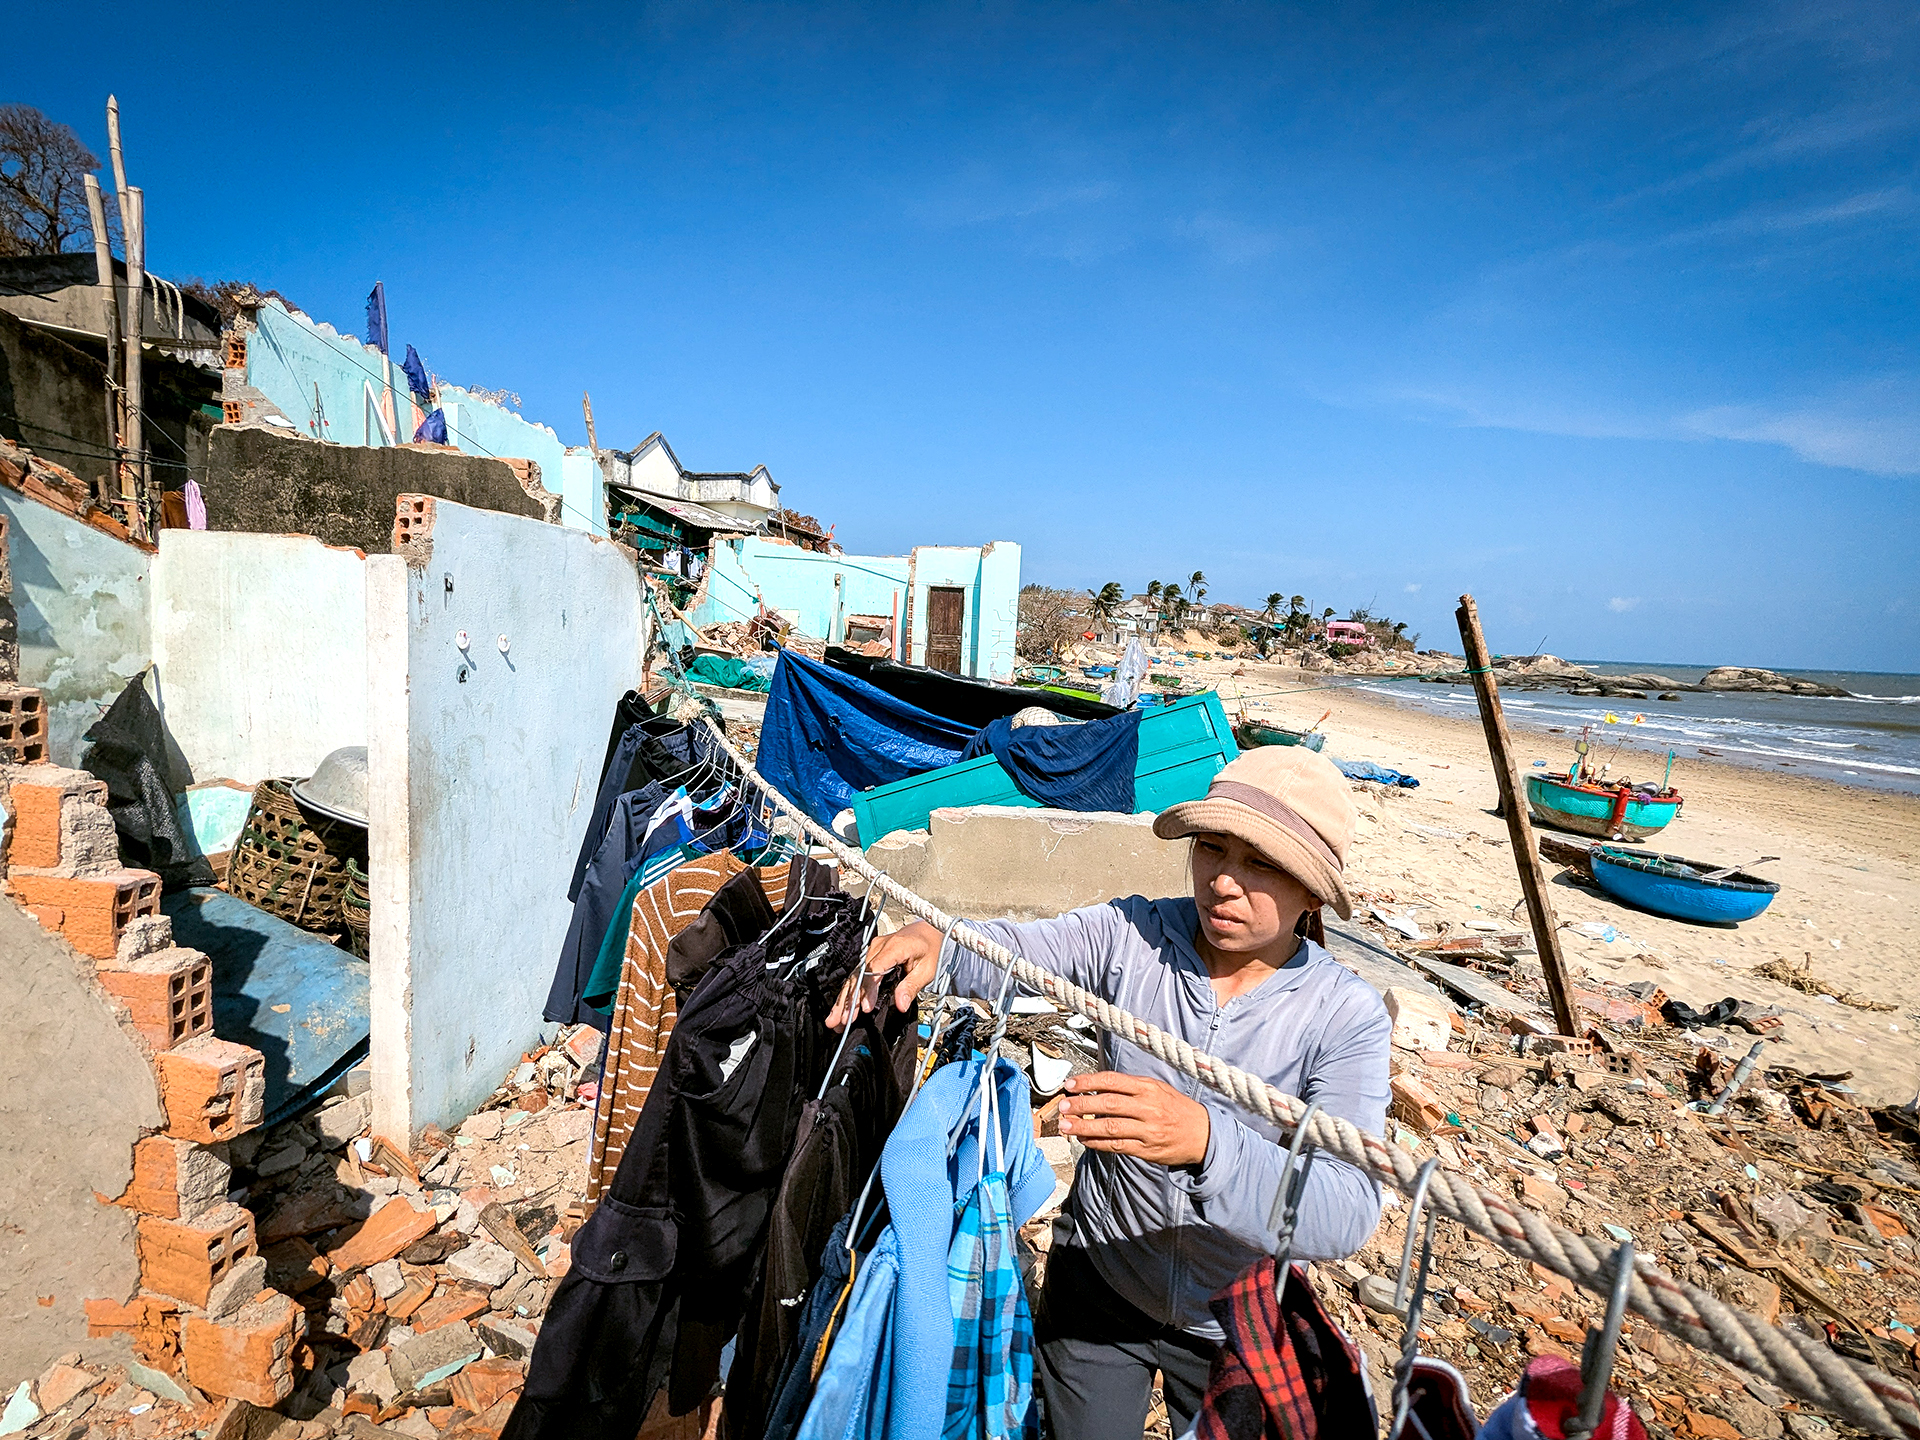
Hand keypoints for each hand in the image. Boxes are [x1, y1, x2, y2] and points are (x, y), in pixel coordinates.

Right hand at [827, 920, 944, 1029]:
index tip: (865, 1008)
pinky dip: (848, 993)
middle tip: (843, 1020)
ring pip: (854, 977)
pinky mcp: (869, 957)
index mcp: (895, 946)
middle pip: (859, 974)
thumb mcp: (928, 969)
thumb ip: (912, 986)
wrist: (929, 932)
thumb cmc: (931, 949)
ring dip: (844, 999)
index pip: (875, 968)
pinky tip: (840, 1009)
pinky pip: (857, 976)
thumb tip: (900, 1005)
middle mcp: (879, 947)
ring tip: (835, 1020)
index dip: (868, 989)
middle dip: (849, 999)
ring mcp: (872, 951)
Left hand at [1057, 1072, 1210, 1167]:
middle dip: (1081, 1104)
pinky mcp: (1147, 1150)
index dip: (1088, 1082)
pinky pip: (1117, 1146)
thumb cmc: (1176, 1108)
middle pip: (1108, 1104)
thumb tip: (1096, 1086)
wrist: (1203, 1134)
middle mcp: (1148, 1108)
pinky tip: (1084, 1139)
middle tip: (1062, 1105)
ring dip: (1084, 1126)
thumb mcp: (1157, 1089)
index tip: (1069, 1084)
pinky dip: (1097, 1143)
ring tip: (1066, 1125)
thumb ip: (1129, 1087)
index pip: (1112, 1081)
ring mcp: (1147, 1130)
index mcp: (1149, 1088)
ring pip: (1110, 1128)